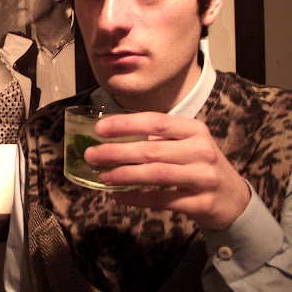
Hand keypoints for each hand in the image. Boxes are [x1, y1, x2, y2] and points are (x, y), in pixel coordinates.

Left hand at [83, 112, 249, 229]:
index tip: (100, 129)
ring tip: (103, 176)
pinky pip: (162, 200)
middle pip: (152, 150)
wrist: (234, 199)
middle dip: (117, 153)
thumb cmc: (198, 165)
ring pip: (156, 174)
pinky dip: (137, 198)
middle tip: (92, 155)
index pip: (156, 122)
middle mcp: (201, 150)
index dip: (126, 125)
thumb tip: (110, 138)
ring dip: (125, 175)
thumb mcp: (186, 144)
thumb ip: (157, 139)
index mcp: (194, 130)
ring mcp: (204, 177)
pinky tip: (119, 196)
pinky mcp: (202, 202)